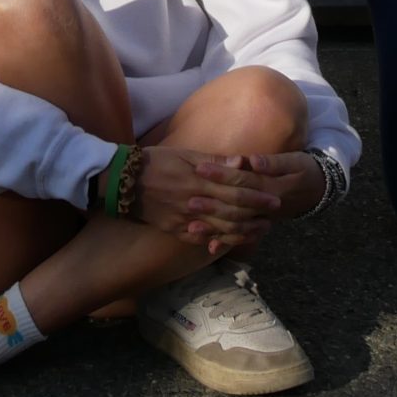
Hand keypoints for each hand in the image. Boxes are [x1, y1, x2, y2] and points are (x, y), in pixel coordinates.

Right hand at [133, 146, 284, 255]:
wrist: (122, 181)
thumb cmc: (155, 161)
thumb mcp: (184, 154)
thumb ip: (213, 161)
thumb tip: (241, 162)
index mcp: (198, 180)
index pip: (234, 190)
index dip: (256, 196)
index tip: (274, 198)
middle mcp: (194, 202)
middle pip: (232, 212)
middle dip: (256, 214)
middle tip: (274, 215)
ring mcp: (185, 219)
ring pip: (220, 229)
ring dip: (243, 231)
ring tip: (260, 230)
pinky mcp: (175, 230)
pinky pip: (201, 239)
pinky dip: (219, 241)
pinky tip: (232, 241)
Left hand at [189, 151, 325, 246]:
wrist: (318, 191)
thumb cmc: (304, 170)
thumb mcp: (294, 161)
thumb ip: (272, 163)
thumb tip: (253, 161)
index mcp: (272, 187)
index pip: (243, 179)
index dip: (222, 174)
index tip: (200, 168)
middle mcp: (266, 207)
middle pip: (236, 207)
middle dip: (213, 206)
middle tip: (189, 202)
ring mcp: (263, 218)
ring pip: (237, 227)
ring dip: (215, 229)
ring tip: (191, 229)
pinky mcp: (260, 225)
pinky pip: (243, 237)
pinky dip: (228, 242)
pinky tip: (210, 248)